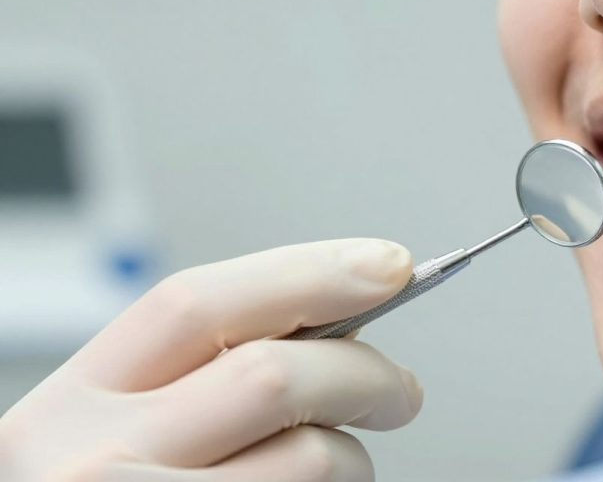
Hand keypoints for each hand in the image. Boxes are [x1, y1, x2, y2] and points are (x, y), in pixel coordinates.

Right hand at [0, 239, 421, 480]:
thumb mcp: (107, 432)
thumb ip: (191, 376)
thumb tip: (336, 318)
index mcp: (74, 405)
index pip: (197, 302)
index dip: (308, 273)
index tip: (388, 267)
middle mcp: (97, 459)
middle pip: (271, 374)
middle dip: (365, 371)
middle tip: (401, 391)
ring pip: (309, 454)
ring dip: (354, 455)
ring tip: (346, 466)